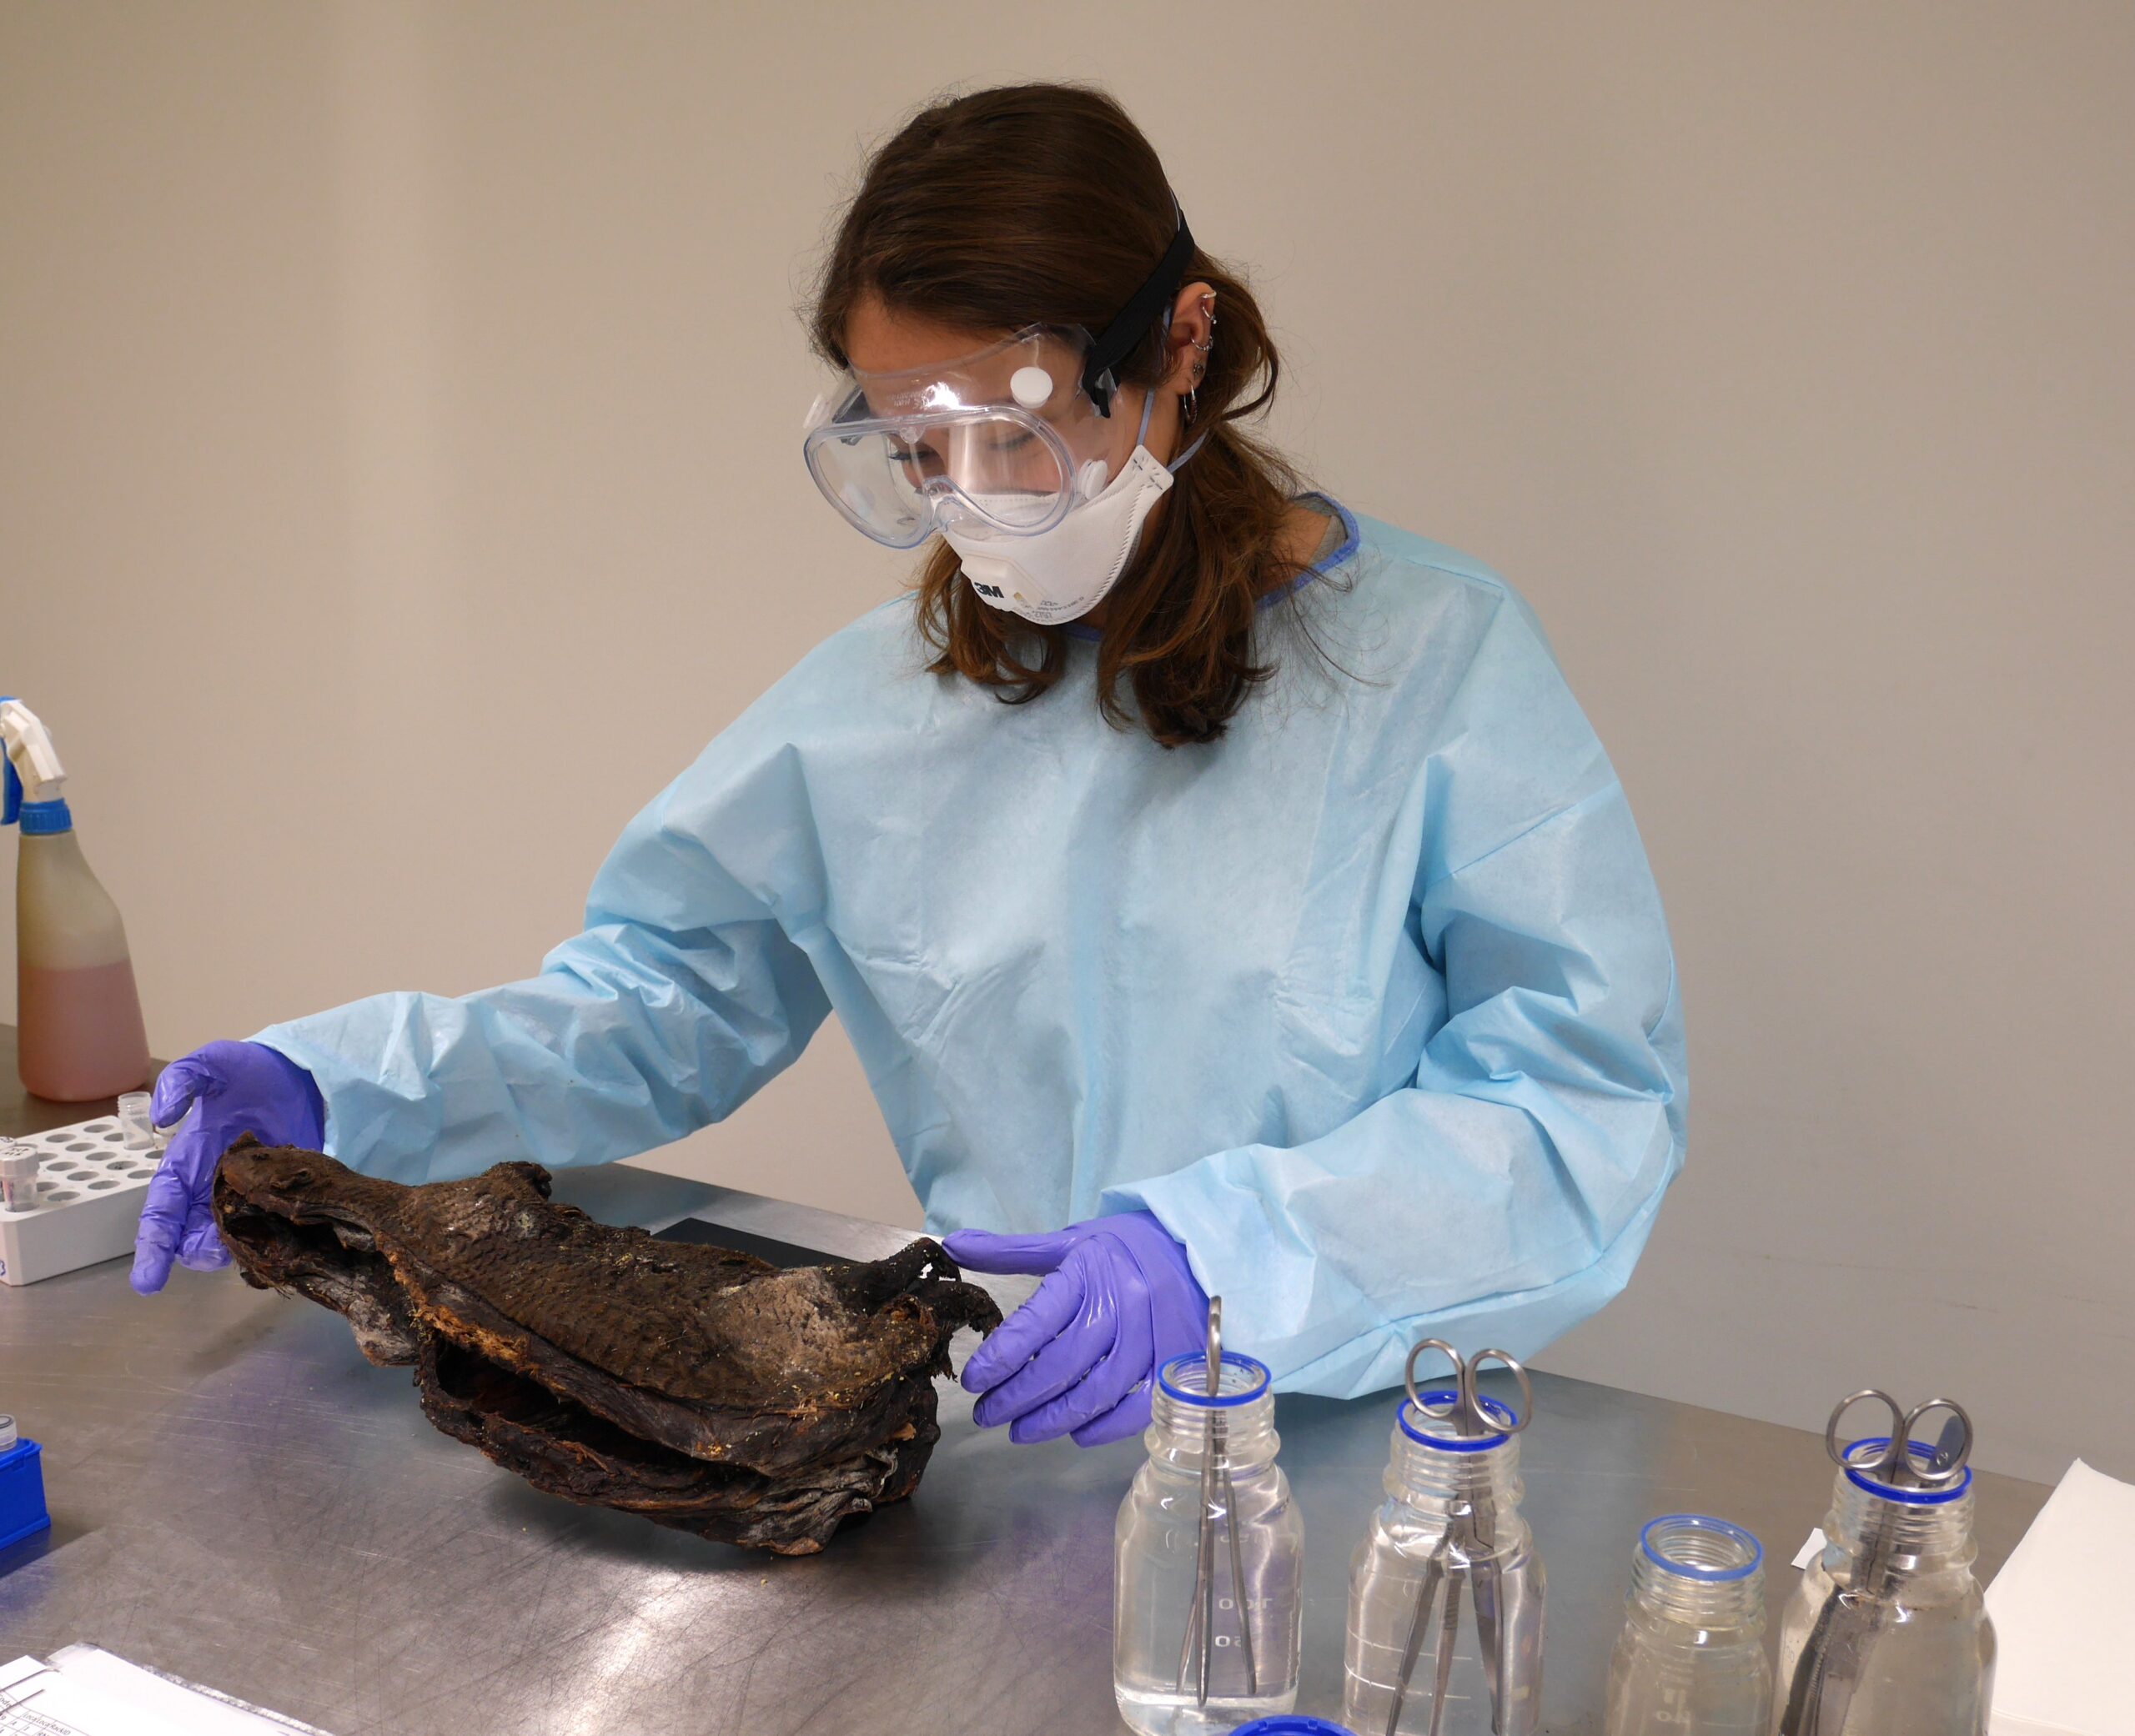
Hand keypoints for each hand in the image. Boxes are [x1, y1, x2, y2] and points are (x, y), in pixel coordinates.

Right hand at [130, 1040, 324, 1294]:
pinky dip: (274, 1238)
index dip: (153, 1246)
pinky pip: (272, 1226)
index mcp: (186, 1165)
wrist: (294, 1074)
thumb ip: (184, 1080)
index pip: (161, 1212)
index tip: (147, 1282)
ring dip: (237, 1247)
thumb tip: (162, 1116)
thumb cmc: (244, 1072)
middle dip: (199, 1250)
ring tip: (250, 1249)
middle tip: (212, 1252)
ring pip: (233, 1237)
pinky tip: (285, 1244)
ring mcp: (248, 1195)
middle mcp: (210, 1188)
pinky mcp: (281, 1196)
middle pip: (193, 1236)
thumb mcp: (213, 1064)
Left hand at [944, 1211, 1206, 1446]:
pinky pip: (1138, 1407)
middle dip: (1016, 1397)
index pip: (1035, 1323)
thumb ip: (1010, 1250)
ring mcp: (1151, 1337)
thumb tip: (953, 1245)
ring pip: (1096, 1392)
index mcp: (1088, 1272)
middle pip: (1061, 1365)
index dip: (1000, 1358)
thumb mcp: (1068, 1240)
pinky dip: (1104, 1427)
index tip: (973, 1380)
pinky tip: (1075, 1433)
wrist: (1194, 1247)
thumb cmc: (1123, 1247)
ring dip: (1052, 1420)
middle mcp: (1121, 1305)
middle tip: (986, 1414)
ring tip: (1019, 1431)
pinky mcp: (1175, 1362)